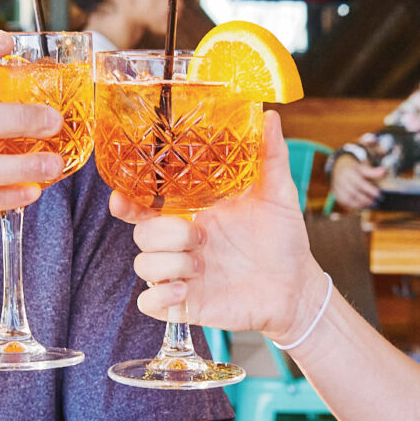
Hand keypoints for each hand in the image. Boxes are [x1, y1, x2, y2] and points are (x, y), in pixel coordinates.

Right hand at [109, 112, 329, 342]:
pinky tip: (186, 291)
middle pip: (141, 233)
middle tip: (201, 236)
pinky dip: (160, 297)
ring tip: (203, 266)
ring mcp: (181, 272)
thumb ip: (270, 156)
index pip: (144, 203)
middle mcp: (181, 241)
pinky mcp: (185, 303)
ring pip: (143, 266)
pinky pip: (150, 303)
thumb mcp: (277, 193)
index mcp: (193, 211)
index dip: (126, 199)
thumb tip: (270, 116)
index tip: (122, 197)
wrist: (297, 286)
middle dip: (166, 234)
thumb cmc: (283, 237)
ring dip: (169, 265)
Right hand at [330, 153, 386, 210]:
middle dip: (365, 198)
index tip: (378, 194)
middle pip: (354, 192)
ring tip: (370, 204)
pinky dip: (353, 205)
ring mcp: (337, 188)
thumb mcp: (362, 168)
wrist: (338, 169)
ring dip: (360, 203)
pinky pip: (344, 202)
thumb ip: (372, 171)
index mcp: (349, 172)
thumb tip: (384, 171)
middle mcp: (342, 180)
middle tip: (375, 201)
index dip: (369, 189)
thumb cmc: (353, 170)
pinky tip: (362, 205)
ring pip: (348, 199)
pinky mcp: (336, 195)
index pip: (359, 182)